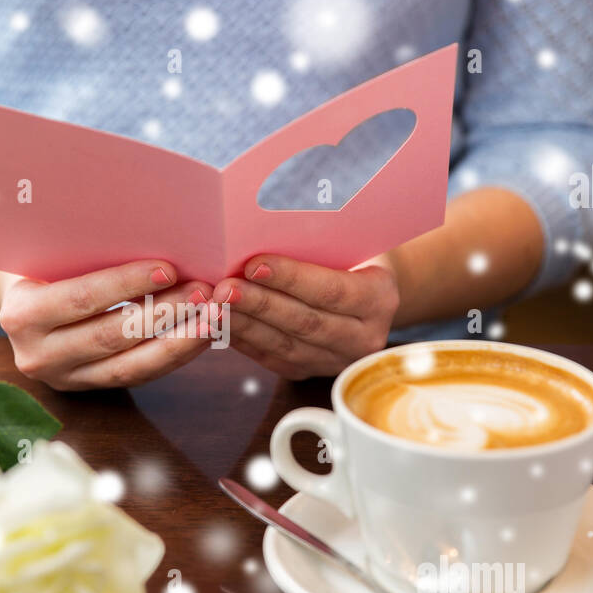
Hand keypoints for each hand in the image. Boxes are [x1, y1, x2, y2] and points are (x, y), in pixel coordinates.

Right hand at [0, 260, 213, 390]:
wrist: (20, 306)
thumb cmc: (42, 267)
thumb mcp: (49, 257)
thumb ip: (84, 253)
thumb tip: (152, 233)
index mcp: (22, 315)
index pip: (82, 299)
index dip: (126, 284)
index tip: (169, 268)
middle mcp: (38, 355)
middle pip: (110, 336)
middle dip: (163, 313)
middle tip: (204, 291)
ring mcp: (64, 378)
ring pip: (130, 366)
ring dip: (178, 341)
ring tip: (213, 316)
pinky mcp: (90, 388)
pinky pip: (138, 376)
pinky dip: (174, 356)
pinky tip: (200, 335)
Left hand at [212, 255, 398, 379]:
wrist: (362, 291)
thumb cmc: (348, 253)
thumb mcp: (349, 241)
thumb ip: (319, 239)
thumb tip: (265, 220)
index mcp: (380, 299)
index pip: (333, 291)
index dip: (292, 278)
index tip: (254, 263)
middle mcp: (364, 338)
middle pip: (305, 322)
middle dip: (260, 304)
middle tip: (223, 288)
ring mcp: (334, 360)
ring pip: (283, 345)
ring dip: (243, 325)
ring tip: (211, 306)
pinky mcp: (307, 371)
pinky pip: (270, 358)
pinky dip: (240, 340)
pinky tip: (216, 323)